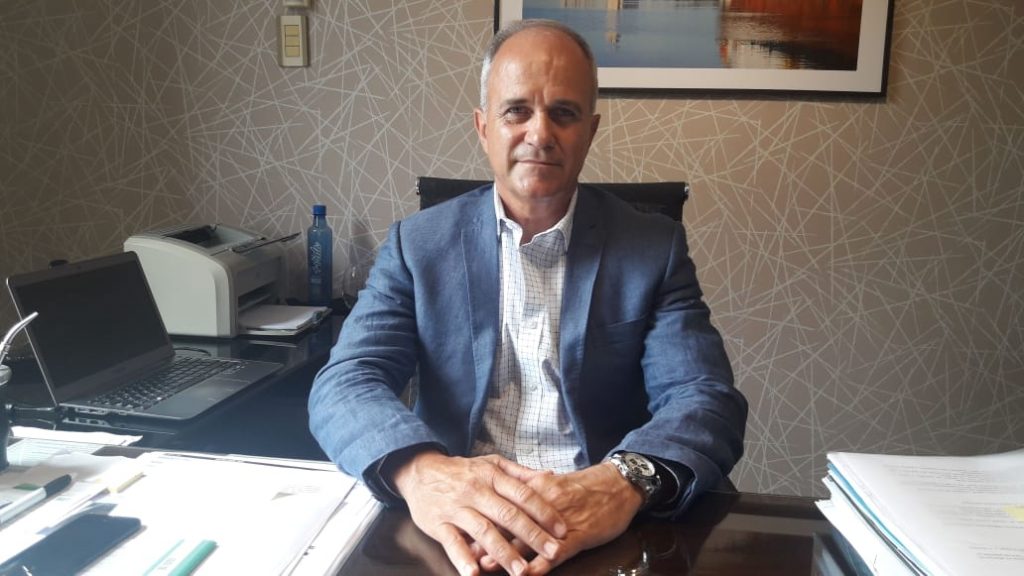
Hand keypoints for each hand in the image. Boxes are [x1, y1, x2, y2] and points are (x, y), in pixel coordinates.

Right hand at [390, 451, 566, 575]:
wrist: (420, 471)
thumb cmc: (462, 471)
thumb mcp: (491, 464)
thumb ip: (520, 473)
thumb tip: (550, 477)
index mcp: (492, 476)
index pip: (523, 495)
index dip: (544, 512)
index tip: (562, 529)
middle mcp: (476, 491)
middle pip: (508, 515)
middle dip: (532, 535)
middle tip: (552, 552)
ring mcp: (457, 508)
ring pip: (483, 531)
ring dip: (504, 552)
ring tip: (521, 571)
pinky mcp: (439, 524)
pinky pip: (452, 543)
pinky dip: (463, 559)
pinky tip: (474, 573)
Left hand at [482, 462, 644, 573]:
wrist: (619, 486)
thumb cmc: (585, 487)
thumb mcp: (554, 482)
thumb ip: (530, 486)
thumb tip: (507, 492)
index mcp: (536, 488)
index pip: (503, 504)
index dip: (483, 518)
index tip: (462, 527)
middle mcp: (543, 504)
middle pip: (509, 524)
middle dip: (486, 540)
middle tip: (467, 552)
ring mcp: (559, 522)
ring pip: (527, 540)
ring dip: (505, 555)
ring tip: (486, 567)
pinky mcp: (577, 537)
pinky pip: (554, 553)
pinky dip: (539, 565)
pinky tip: (526, 574)